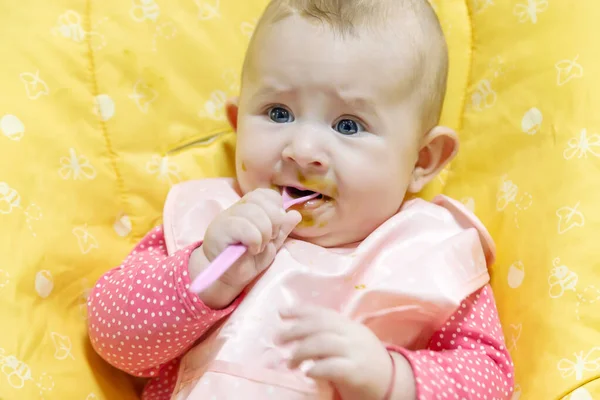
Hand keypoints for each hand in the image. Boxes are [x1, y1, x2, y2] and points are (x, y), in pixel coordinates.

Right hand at [190, 188, 300, 307]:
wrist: (229, 278)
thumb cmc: (248, 260)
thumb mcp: (271, 243)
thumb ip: (282, 229)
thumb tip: (296, 214)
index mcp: (249, 207)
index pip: (266, 194)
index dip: (276, 208)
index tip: (276, 227)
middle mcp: (236, 208)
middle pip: (259, 199)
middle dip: (273, 220)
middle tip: (270, 238)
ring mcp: (225, 217)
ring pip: (253, 212)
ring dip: (264, 233)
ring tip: (259, 247)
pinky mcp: (219, 230)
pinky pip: (245, 227)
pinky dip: (255, 240)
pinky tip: (251, 250)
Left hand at [279, 306, 392, 399]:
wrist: (395, 382)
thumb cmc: (365, 362)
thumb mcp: (349, 342)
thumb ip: (328, 335)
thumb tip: (296, 333)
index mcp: (348, 325)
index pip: (321, 313)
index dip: (299, 310)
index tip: (280, 313)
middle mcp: (352, 334)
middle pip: (318, 326)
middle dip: (294, 330)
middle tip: (278, 339)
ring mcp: (355, 352)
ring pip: (322, 342)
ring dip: (300, 351)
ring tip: (290, 362)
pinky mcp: (357, 371)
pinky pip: (333, 366)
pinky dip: (316, 367)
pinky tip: (307, 372)